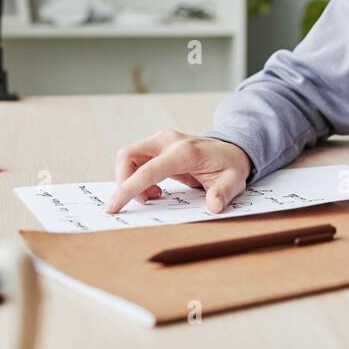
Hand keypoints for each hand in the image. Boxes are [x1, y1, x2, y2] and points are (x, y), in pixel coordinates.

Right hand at [105, 131, 251, 214]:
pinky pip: (135, 161)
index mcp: (184, 152)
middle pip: (127, 156)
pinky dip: (136, 177)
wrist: (231, 149)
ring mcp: (161, 141)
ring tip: (154, 196)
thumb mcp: (234, 181)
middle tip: (145, 202)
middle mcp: (168, 141)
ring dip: (131, 181)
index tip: (113, 207)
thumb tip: (214, 205)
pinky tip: (155, 189)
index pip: (147, 170)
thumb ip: (224, 192)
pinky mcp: (157, 146)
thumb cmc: (230, 166)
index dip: (128, 189)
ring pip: (127, 158)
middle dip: (124, 183)